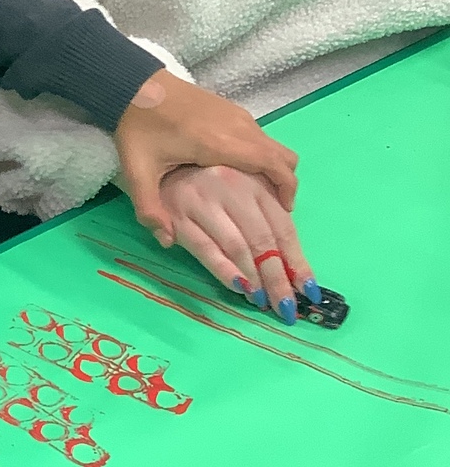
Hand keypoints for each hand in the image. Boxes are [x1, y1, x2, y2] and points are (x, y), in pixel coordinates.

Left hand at [113, 72, 298, 243]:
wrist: (134, 86)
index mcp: (221, 143)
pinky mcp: (230, 109)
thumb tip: (167, 241)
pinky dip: (262, 154)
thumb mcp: (137, 172)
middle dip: (285, 182)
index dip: (287, 188)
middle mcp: (237, 126)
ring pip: (272, 144)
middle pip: (282, 154)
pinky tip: (238, 171)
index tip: (283, 210)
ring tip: (255, 193)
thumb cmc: (138, 128)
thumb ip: (150, 209)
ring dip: (273, 167)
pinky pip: (259, 135)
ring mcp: (236, 115)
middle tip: (272, 206)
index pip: (274, 164)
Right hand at [158, 164, 315, 322]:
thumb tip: (289, 255)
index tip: (308, 289)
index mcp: (255, 182)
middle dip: (278, 279)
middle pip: (263, 241)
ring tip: (265, 302)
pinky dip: (224, 270)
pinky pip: (205, 248)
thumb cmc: (207, 174)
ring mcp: (204, 204)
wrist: (157, 158)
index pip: (283, 228)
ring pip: (237, 247)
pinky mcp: (177, 217)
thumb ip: (266, 207)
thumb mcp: (244, 179)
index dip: (297, 261)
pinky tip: (239, 288)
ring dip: (254, 279)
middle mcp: (233, 190)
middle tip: (287, 308)